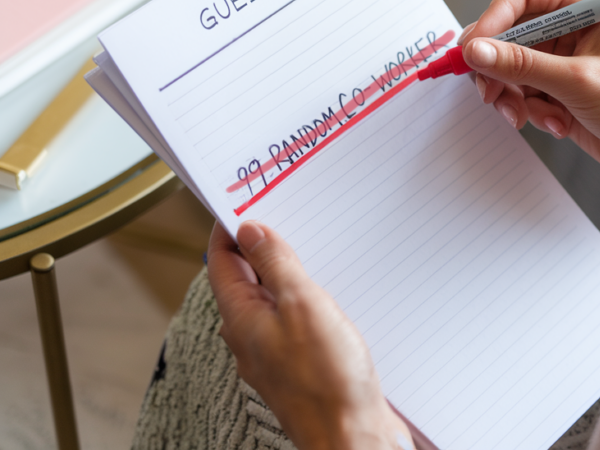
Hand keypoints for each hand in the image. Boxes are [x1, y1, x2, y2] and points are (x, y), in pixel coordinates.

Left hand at [207, 221, 411, 449]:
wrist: (352, 437)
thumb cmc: (327, 380)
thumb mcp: (302, 304)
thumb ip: (276, 264)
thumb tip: (250, 230)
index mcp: (241, 319)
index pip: (222, 261)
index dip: (230, 227)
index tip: (244, 199)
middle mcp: (251, 337)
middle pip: (245, 279)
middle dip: (259, 245)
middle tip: (280, 213)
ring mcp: (276, 353)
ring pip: (272, 299)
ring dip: (285, 270)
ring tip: (309, 246)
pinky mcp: (302, 366)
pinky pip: (294, 320)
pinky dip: (304, 297)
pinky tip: (331, 293)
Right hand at [460, 0, 599, 207]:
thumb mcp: (577, 82)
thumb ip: (522, 65)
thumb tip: (476, 51)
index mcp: (583, 7)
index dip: (492, 20)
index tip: (473, 51)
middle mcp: (569, 29)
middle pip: (507, 35)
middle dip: (497, 68)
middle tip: (492, 95)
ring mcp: (561, 62)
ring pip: (508, 69)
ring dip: (512, 96)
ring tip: (528, 117)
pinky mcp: (557, 92)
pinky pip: (521, 94)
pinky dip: (528, 112)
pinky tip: (556, 125)